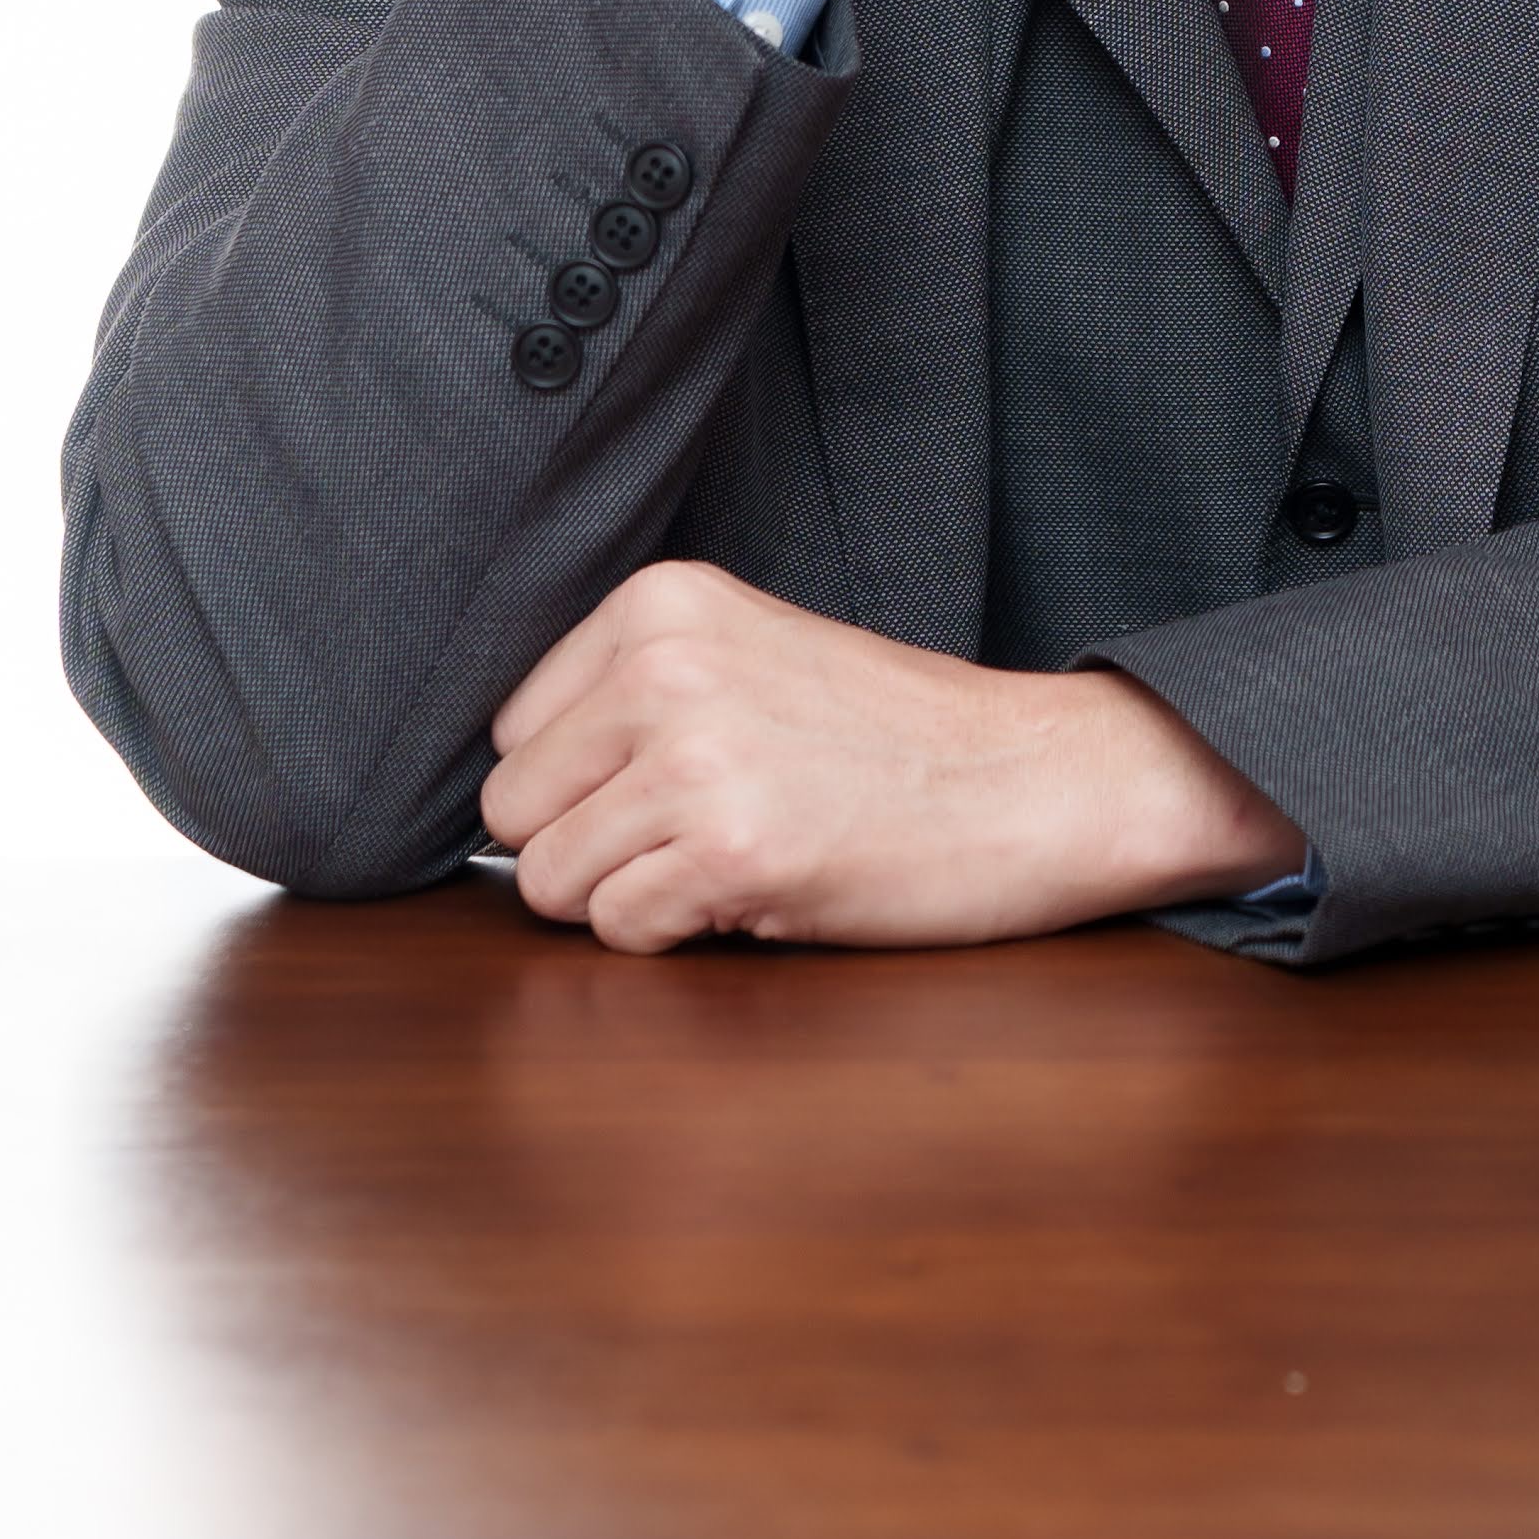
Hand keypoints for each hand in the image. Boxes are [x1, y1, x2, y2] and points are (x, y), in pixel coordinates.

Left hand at [478, 562, 1309, 951]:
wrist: (1034, 779)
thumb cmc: (897, 737)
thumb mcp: (752, 658)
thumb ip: (632, 697)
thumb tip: (504, 799)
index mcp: (661, 603)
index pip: (513, 729)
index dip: (581, 783)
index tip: (669, 787)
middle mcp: (663, 667)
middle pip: (515, 807)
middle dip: (590, 846)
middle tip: (702, 835)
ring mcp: (694, 758)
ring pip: (552, 880)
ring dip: (633, 897)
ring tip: (736, 858)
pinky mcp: (727, 851)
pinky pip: (620, 930)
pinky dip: (678, 935)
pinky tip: (761, 890)